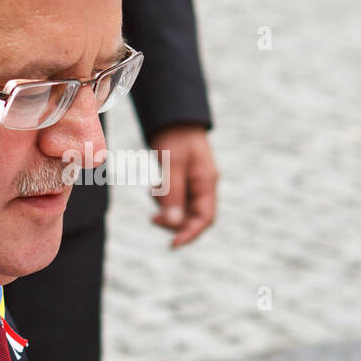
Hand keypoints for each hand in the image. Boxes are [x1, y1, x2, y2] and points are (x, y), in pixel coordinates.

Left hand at [149, 125, 217, 248]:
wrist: (174, 116)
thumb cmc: (175, 136)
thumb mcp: (172, 164)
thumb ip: (172, 194)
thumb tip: (172, 224)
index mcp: (207, 182)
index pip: (205, 218)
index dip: (191, 234)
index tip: (172, 245)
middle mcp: (204, 185)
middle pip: (193, 217)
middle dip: (174, 222)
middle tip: (153, 219)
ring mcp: (195, 183)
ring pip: (182, 209)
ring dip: (166, 207)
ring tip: (153, 188)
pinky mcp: (185, 180)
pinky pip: (175, 198)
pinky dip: (164, 198)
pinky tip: (155, 185)